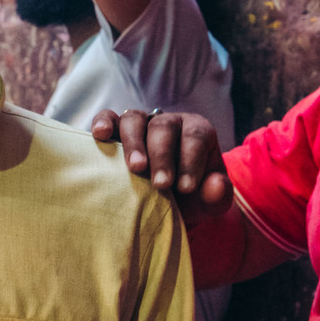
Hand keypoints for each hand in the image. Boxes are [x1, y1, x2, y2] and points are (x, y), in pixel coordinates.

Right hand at [92, 108, 233, 224]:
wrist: (168, 202)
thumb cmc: (190, 198)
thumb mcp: (210, 202)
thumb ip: (218, 196)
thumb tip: (216, 184)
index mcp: (196, 132)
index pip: (195, 136)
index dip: (191, 160)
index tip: (185, 188)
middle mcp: (168, 122)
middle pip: (164, 126)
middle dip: (163, 156)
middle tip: (161, 184)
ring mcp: (141, 124)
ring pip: (134, 119)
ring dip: (134, 142)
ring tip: (135, 168)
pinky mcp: (116, 131)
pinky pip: (108, 118)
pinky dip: (103, 123)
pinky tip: (101, 135)